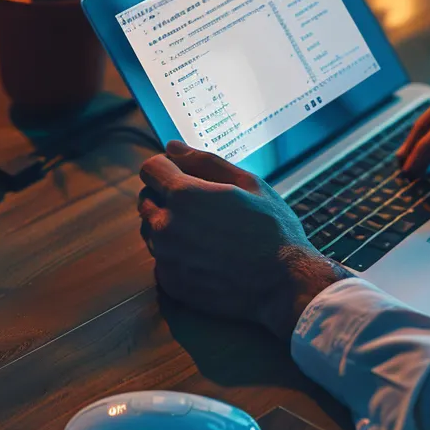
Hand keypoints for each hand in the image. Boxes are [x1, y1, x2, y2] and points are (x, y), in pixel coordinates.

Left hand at [139, 141, 352, 337]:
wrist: (283, 283)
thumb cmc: (272, 230)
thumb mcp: (248, 183)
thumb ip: (205, 161)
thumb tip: (172, 147)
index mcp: (183, 194)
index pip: (150, 169)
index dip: (167, 167)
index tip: (183, 174)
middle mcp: (166, 225)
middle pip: (146, 199)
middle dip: (165, 195)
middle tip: (199, 203)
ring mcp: (165, 256)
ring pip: (151, 230)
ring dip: (168, 224)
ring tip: (204, 230)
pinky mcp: (170, 281)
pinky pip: (161, 258)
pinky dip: (175, 253)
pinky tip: (204, 254)